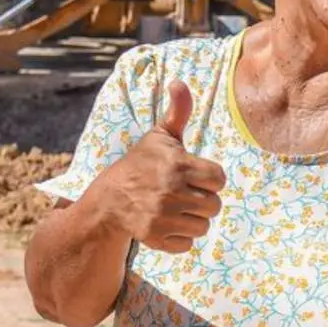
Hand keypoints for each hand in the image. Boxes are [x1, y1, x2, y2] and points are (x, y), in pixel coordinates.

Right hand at [100, 80, 225, 252]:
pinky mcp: (156, 238)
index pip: (218, 179)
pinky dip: (180, 237)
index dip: (208, 178)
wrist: (109, 199)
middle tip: (183, 194)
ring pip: (203, 226)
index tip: (192, 176)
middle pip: (214, 205)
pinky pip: (187, 244)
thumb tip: (179, 82)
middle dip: (202, 200)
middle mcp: (171, 192)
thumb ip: (178, 112)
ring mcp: (163, 217)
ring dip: (192, 219)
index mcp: (178, 165)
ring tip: (176, 209)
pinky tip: (167, 223)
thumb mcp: (159, 136)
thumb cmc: (141, 165)